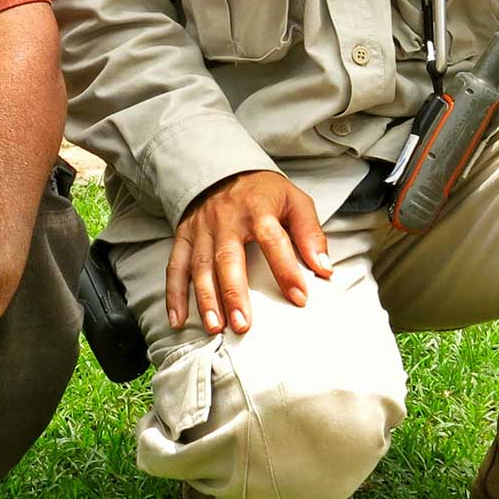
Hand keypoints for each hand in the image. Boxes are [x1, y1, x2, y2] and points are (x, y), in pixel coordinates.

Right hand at [167, 171, 329, 334]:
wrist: (223, 170)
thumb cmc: (264, 193)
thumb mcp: (295, 201)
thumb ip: (310, 233)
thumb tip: (324, 269)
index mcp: (258, 208)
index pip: (273, 239)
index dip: (285, 268)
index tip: (299, 298)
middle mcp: (225, 219)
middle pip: (228, 258)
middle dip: (234, 293)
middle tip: (243, 325)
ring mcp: (201, 229)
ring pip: (200, 266)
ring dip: (205, 298)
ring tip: (216, 327)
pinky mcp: (184, 237)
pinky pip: (175, 267)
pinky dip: (174, 295)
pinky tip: (178, 320)